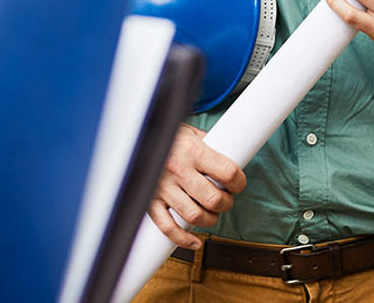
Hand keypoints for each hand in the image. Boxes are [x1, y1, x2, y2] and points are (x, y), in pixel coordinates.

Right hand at [147, 123, 246, 247]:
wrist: (135, 137)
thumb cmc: (168, 136)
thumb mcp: (191, 132)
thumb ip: (209, 146)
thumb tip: (232, 157)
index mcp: (192, 150)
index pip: (227, 173)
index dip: (239, 182)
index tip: (239, 184)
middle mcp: (178, 170)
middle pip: (213, 199)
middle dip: (226, 203)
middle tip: (226, 199)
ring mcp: (162, 188)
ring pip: (194, 216)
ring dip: (210, 220)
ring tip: (212, 213)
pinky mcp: (150, 202)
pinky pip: (167, 227)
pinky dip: (183, 239)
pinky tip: (194, 241)